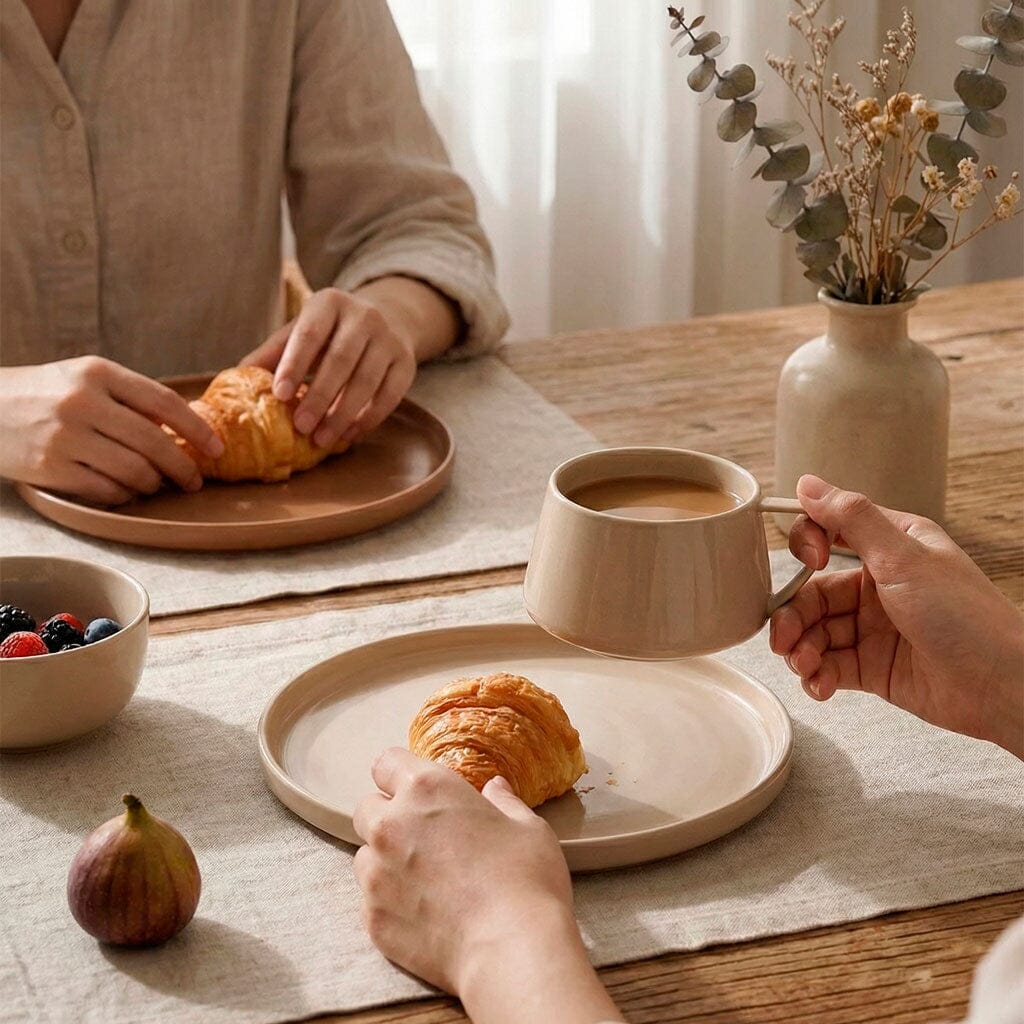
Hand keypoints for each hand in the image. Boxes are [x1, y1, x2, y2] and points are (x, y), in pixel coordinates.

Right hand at [0, 357, 223, 504]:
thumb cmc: (43, 394)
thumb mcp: (83, 378)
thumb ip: (129, 397)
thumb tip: (184, 427)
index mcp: (98, 373)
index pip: (164, 402)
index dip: (197, 429)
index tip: (216, 448)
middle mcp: (83, 402)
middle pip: (155, 442)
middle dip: (183, 467)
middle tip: (193, 480)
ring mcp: (66, 436)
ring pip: (135, 471)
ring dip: (154, 484)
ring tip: (155, 485)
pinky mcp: (51, 467)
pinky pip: (107, 490)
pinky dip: (125, 495)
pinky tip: (126, 491)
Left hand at [242, 287, 416, 449]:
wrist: (388, 318)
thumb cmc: (331, 332)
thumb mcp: (302, 331)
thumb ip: (273, 353)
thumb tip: (233, 379)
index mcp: (329, 303)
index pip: (309, 334)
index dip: (293, 365)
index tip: (278, 396)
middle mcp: (364, 316)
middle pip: (341, 360)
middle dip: (319, 397)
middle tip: (301, 427)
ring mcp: (389, 339)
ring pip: (367, 380)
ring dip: (343, 414)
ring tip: (323, 439)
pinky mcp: (407, 362)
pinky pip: (391, 395)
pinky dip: (370, 418)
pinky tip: (350, 433)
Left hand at [353, 749, 621, 1023]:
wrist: (511, 949)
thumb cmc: (525, 880)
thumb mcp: (527, 827)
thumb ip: (503, 801)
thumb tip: (494, 787)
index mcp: (427, 789)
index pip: (386, 763)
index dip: (400, 774)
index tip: (416, 791)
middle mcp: (391, 825)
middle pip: (367, 808)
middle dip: (389, 817)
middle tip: (423, 837)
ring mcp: (376, 874)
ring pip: (365, 855)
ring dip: (385, 860)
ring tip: (424, 880)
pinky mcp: (371, 918)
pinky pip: (370, 900)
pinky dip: (390, 902)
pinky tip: (423, 913)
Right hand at [771, 475, 1023, 757]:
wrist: (1002, 688)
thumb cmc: (968, 619)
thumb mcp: (904, 558)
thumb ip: (851, 518)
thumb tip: (808, 483)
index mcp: (890, 547)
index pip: (827, 534)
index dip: (806, 547)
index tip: (808, 562)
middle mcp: (878, 585)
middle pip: (812, 593)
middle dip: (793, 615)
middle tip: (784, 638)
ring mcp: (873, 628)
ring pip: (815, 632)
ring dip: (801, 649)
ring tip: (805, 665)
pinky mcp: (871, 667)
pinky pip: (828, 666)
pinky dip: (816, 675)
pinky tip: (819, 684)